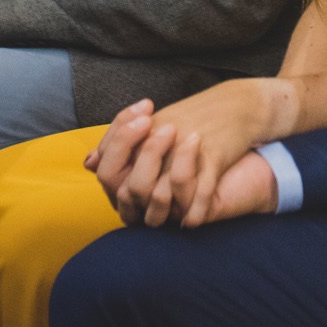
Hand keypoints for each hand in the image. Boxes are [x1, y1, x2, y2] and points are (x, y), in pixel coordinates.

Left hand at [89, 80, 295, 227]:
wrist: (239, 105)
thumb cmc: (193, 117)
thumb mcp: (154, 125)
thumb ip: (120, 146)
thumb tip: (88, 163)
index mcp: (143, 130)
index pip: (109, 168)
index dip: (115, 188)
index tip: (132, 192)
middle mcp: (161, 138)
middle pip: (134, 187)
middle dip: (140, 205)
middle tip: (151, 207)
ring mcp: (187, 148)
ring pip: (161, 195)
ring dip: (164, 214)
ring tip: (170, 219)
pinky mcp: (213, 156)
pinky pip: (198, 195)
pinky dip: (194, 214)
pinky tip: (192, 221)